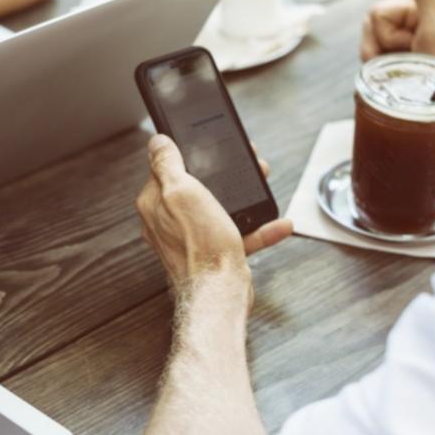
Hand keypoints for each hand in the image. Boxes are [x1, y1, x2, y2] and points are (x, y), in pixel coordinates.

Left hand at [135, 135, 292, 293]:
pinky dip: (259, 228)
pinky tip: (278, 224)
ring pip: (220, 208)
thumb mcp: (182, 192)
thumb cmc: (199, 245)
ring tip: (263, 183)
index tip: (209, 146)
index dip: (189, 154)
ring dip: (245, 197)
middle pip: (197, 187)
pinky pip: (238, 235)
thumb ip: (168, 164)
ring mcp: (192, 239)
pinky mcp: (214, 254)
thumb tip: (157, 142)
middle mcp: (168, 222)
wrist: (218, 293)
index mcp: (155, 204)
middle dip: (223, 174)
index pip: (165, 169)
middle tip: (246, 163)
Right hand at [360, 0, 434, 138]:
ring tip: (406, 71)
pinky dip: (380, 74)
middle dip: (382, 49)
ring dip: (382, 64)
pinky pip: (368, 64)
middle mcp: (403, 22)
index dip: (389, 34)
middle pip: (367, 29)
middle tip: (410, 60)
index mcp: (412, 7)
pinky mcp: (392, 62)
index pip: (375, 14)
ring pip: (365, 48)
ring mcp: (396, 42)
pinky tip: (398, 78)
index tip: (413, 44)